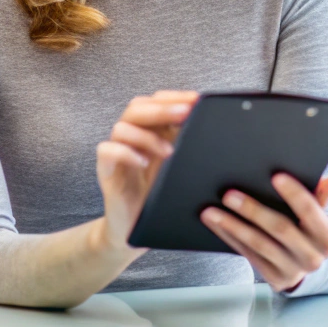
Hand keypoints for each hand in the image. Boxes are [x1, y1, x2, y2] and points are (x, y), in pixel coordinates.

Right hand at [92, 91, 197, 252]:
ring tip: (169, 151)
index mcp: (150, 131)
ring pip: (122, 127)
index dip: (174, 96)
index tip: (197, 100)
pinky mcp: (106, 170)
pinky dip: (125, 152)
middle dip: (163, 107)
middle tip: (185, 112)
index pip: (156, 101)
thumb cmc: (160, 197)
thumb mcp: (181, 168)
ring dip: (148, 135)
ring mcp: (117, 152)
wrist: (136, 230)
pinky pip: (107, 150)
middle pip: (138, 108)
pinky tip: (143, 162)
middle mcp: (132, 137)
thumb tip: (221, 132)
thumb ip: (191, 147)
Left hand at [203, 172, 327, 292]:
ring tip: (211, 211)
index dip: (294, 193)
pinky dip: (230, 238)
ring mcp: (293, 270)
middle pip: (280, 229)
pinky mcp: (275, 279)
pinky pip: (249, 255)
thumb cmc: (310, 231)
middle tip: (229, 194)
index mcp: (327, 236)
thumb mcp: (319, 215)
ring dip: (233, 226)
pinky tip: (216, 224)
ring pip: (259, 244)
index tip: (275, 176)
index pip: (310, 210)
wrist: (309, 266)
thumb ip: (322, 196)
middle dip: (253, 210)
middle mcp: (313, 256)